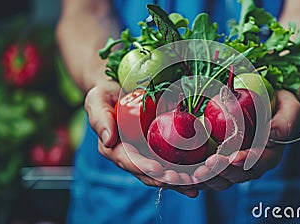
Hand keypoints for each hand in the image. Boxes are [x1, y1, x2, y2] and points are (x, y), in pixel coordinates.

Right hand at [84, 79, 199, 196]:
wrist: (120, 90)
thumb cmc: (106, 95)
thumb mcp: (97, 100)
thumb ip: (100, 118)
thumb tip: (108, 139)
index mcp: (114, 149)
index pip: (128, 162)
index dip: (143, 167)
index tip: (158, 170)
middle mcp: (131, 157)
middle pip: (148, 174)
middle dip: (166, 179)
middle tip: (183, 180)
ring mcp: (147, 155)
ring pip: (163, 173)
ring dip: (179, 181)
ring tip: (195, 183)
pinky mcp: (160, 150)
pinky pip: (173, 163)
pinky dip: (186, 172)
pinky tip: (202, 177)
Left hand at [193, 90, 299, 189]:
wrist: (264, 102)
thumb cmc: (279, 104)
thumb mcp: (290, 107)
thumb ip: (286, 121)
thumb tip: (273, 134)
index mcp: (270, 155)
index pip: (258, 162)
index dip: (245, 161)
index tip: (232, 157)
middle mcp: (252, 165)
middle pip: (236, 175)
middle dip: (220, 172)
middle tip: (205, 167)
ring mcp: (235, 166)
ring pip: (221, 180)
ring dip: (206, 178)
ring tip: (193, 174)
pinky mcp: (220, 164)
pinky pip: (209, 174)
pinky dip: (196, 177)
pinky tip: (185, 175)